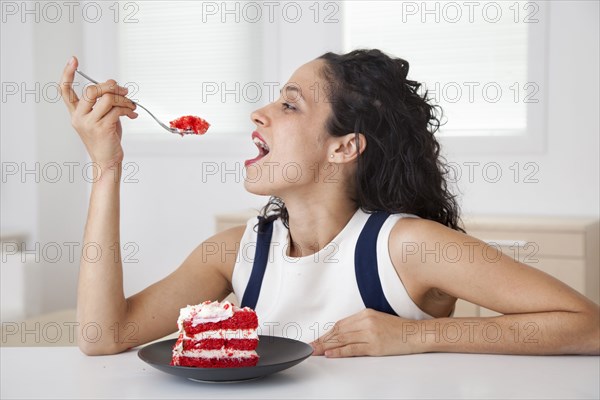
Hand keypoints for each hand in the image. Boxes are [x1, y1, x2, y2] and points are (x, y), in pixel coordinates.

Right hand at [60, 56, 137, 170]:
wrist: (108, 161)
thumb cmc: (106, 139)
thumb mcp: (102, 118)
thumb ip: (104, 103)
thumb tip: (115, 87)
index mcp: (76, 113)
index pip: (65, 90)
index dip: (67, 74)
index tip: (73, 60)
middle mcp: (79, 117)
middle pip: (91, 90)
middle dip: (110, 86)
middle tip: (123, 90)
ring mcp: (89, 123)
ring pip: (107, 98)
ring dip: (123, 99)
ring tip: (131, 105)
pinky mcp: (102, 128)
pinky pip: (117, 110)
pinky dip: (128, 109)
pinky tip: (132, 114)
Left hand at [310, 309, 419, 357]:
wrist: (415, 334)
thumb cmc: (398, 329)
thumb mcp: (377, 320)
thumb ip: (360, 325)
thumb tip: (342, 335)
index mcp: (365, 314)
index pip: (340, 324)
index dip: (326, 333)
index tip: (316, 339)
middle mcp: (366, 322)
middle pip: (338, 332)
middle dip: (322, 340)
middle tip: (310, 347)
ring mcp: (370, 333)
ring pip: (342, 340)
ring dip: (326, 346)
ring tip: (315, 351)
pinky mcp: (374, 346)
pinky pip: (352, 349)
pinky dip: (339, 352)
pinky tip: (330, 354)